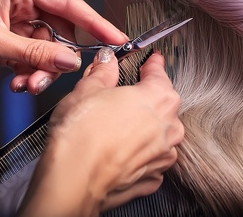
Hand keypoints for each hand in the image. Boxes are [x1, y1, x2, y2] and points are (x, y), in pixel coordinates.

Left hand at [0, 0, 126, 92]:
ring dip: (42, 71)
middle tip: (55, 74)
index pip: (67, 4)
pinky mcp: (14, 43)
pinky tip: (17, 81)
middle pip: (60, 31)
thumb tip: (69, 60)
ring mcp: (19, 25)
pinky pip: (36, 60)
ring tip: (26, 83)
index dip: (94, 21)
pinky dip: (31, 74)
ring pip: (49, 50)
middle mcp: (22, 4)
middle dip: (57, 57)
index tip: (115, 37)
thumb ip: (34, 52)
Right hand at [16, 49, 183, 216]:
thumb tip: (107, 62)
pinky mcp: (152, 177)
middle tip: (121, 96)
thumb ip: (103, 72)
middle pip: (162, 103)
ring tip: (115, 127)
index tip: (152, 61)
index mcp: (159, 97)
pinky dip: (139, 154)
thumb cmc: (80, 136)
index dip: (153, 64)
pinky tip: (119, 151)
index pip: (159, 73)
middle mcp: (169, 126)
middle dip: (145, 98)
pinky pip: (151, 159)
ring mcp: (163, 154)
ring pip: (158, 133)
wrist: (73, 181)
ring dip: (143, 128)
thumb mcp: (87, 89)